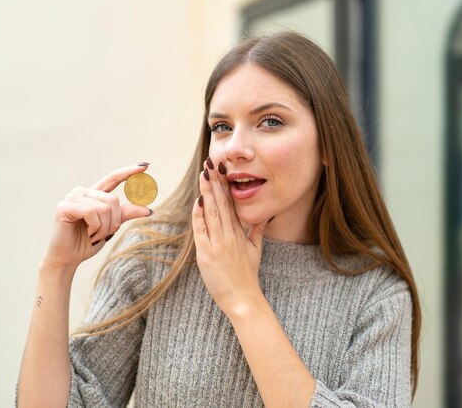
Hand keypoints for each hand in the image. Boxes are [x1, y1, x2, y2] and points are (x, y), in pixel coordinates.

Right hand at [41, 164, 152, 273]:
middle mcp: (83, 192)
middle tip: (101, 234)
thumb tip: (148, 209)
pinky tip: (87, 233)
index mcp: (94, 194)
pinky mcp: (65, 206)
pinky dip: (95, 227)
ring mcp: (72, 197)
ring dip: (103, 228)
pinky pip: (92, 213)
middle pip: (113, 200)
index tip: (146, 165)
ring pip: (104, 208)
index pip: (113, 178)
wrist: (68, 258)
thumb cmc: (87, 242)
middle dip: (113, 222)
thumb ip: (125, 214)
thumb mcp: (110, 227)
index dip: (129, 171)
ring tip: (92, 235)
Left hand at [191, 157, 269, 314]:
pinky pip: (202, 231)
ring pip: (213, 213)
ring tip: (204, 174)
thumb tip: (263, 215)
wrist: (244, 299)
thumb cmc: (248, 276)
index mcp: (240, 233)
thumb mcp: (256, 250)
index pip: (232, 203)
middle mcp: (230, 235)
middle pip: (222, 203)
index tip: (220, 169)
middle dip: (215, 182)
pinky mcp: (208, 255)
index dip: (225, 185)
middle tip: (211, 163)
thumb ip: (257, 230)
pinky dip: (199, 216)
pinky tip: (198, 202)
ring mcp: (219, 244)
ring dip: (207, 193)